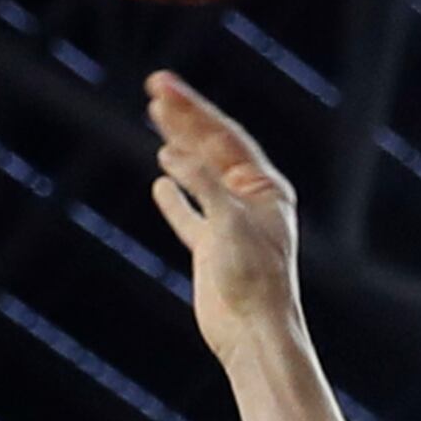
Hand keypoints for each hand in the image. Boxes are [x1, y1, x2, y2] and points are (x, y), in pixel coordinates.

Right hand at [146, 71, 303, 358]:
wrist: (253, 335)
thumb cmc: (252, 280)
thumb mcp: (229, 222)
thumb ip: (202, 184)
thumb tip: (169, 155)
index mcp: (266, 190)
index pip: (225, 136)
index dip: (193, 109)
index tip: (162, 85)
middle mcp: (251, 203)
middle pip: (212, 149)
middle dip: (184, 117)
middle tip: (154, 86)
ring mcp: (231, 225)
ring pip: (199, 176)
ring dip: (178, 146)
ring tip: (156, 116)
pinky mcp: (212, 250)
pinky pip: (189, 216)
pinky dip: (175, 200)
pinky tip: (160, 183)